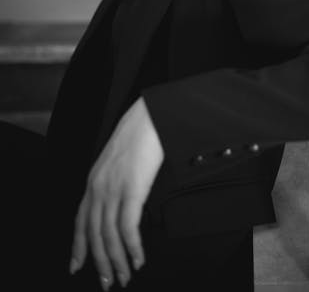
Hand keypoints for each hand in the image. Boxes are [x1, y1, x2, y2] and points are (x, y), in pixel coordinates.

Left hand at [68, 96, 163, 289]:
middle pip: (94, 234)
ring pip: (109, 236)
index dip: (78, 246)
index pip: (80, 221)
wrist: (149, 116)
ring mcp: (114, 189)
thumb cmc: (139, 133)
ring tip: (124, 276)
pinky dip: (133, 247)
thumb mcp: (118, 159)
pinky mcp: (132, 190)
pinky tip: (138, 258)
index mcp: (94, 180)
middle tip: (107, 282)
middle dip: (100, 262)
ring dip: (117, 261)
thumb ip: (114, 181)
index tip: (76, 266)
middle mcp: (98, 187)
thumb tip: (121, 202)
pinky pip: (128, 228)